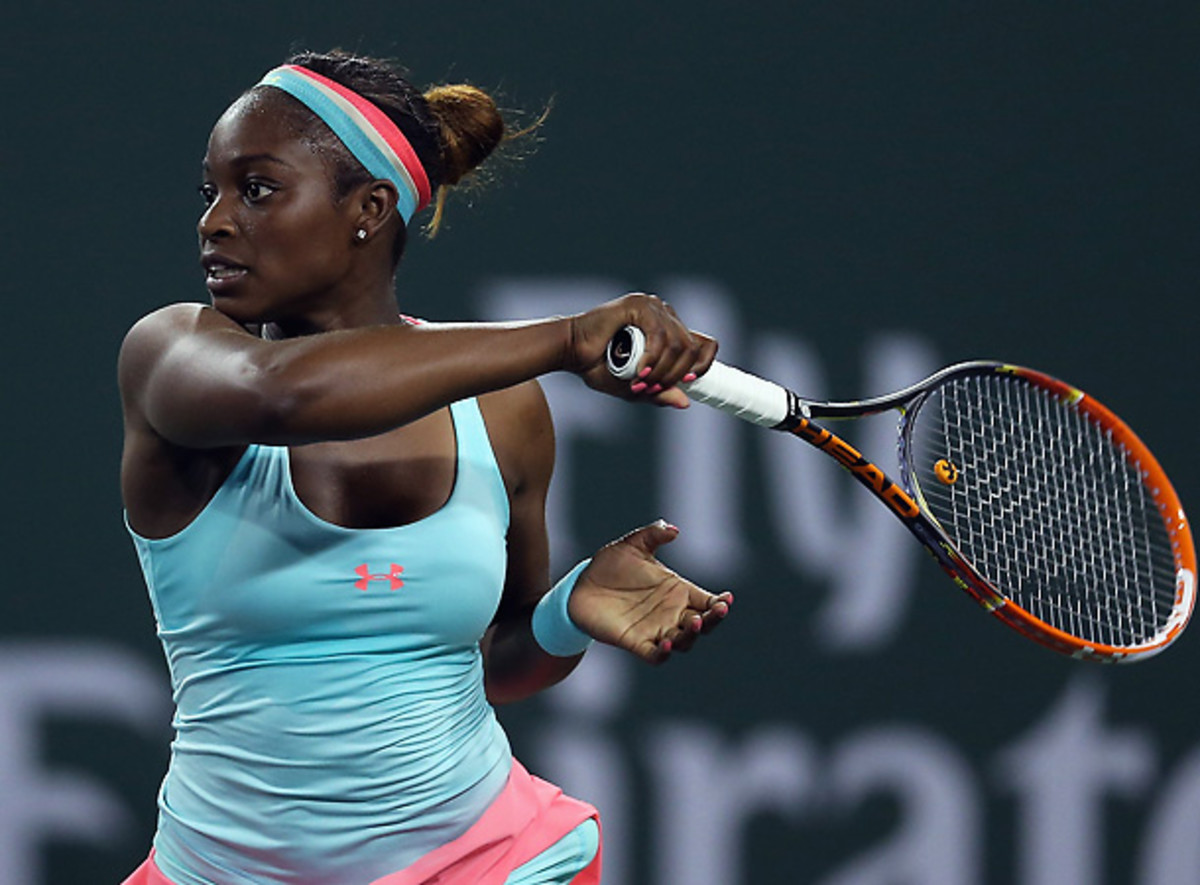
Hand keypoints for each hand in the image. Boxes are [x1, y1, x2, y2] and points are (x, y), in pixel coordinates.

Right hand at [565, 293, 717, 407]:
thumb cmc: (597, 367)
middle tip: (652, 388)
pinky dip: (653, 358)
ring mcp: (652, 307)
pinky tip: (639, 369)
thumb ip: (660, 392)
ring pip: (678, 343)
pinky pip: (659, 335)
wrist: (569, 352)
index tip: (686, 383)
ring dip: (662, 370)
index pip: (702, 343)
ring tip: (640, 381)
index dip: (701, 366)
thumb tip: (686, 402)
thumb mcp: (635, 387)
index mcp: (667, 328)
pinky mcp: (638, 305)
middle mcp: (664, 314)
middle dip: (675, 375)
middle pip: (692, 346)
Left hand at [568, 520, 732, 663]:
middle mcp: (671, 613)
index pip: (707, 601)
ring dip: (692, 635)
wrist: (580, 586)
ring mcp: (656, 629)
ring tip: (695, 622)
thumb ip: (653, 535)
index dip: (720, 603)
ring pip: (684, 641)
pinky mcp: (636, 643)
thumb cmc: (610, 565)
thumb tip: (674, 530)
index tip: (727, 600)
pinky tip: (666, 642)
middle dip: (713, 620)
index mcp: (677, 591)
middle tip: (716, 611)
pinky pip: (656, 655)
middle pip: (703, 624)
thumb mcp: (632, 545)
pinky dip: (663, 653)